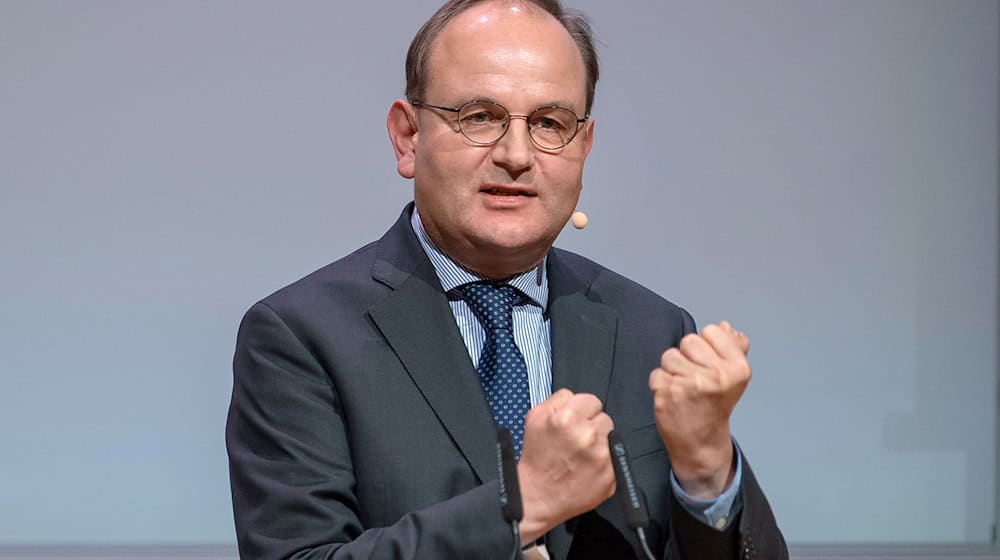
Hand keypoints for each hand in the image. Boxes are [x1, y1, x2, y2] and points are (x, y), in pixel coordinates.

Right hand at [516, 388, 615, 541]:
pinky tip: (587, 466)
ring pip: (612, 436)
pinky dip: (605, 461)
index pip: (592, 400)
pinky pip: (615, 457)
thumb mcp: (535, 417)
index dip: (582, 410)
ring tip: (581, 454)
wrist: (536, 496)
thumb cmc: (536, 459)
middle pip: (604, 418)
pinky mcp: (611, 476)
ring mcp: (602, 457)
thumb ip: (558, 399)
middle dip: (591, 425)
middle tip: (576, 440)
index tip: (575, 421)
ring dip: (600, 442)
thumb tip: (575, 396)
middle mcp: (587, 436)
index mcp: (568, 419)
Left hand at [649, 321, 749, 498]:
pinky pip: (656, 373)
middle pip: (688, 341)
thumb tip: (726, 326)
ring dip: (672, 370)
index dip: (707, 346)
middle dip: (688, 356)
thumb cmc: (715, 407)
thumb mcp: (734, 378)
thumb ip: (734, 348)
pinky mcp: (668, 392)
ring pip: (669, 356)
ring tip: (684, 388)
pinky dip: (660, 384)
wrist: (702, 443)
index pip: (711, 330)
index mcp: (737, 368)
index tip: (709, 364)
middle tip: (695, 378)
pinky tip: (672, 396)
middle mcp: (716, 375)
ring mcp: (690, 384)